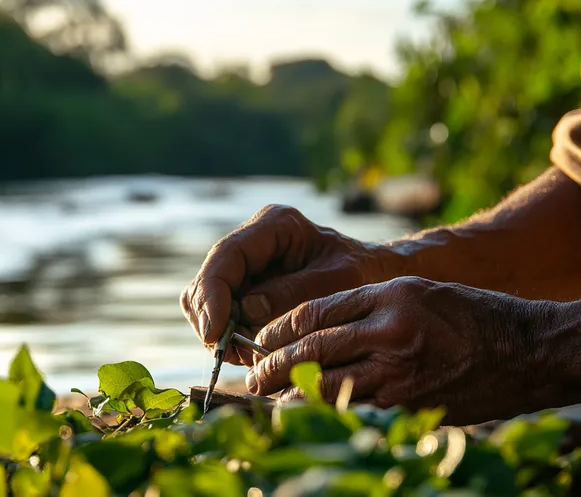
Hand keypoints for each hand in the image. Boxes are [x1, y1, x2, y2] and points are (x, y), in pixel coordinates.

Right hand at [180, 204, 395, 365]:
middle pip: (206, 279)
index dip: (212, 294)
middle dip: (213, 319)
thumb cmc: (364, 274)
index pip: (226, 256)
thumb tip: (248, 310)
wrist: (376, 276)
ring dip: (220, 332)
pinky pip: (220, 315)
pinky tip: (251, 352)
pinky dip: (229, 337)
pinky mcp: (244, 289)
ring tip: (249, 355)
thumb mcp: (339, 281)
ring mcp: (246, 265)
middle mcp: (253, 240)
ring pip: (205, 300)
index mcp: (274, 224)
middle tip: (234, 354)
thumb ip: (295, 293)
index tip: (215, 332)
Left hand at [248, 276, 549, 424]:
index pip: (314, 313)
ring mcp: (400, 371)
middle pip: (314, 349)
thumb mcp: (415, 291)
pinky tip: (310, 410)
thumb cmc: (468, 314)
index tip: (260, 339)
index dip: (279, 328)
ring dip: (293, 392)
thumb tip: (315, 327)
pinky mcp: (411, 402)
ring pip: (329, 383)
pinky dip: (328, 409)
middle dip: (274, 364)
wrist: (526, 349)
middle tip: (253, 376)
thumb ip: (366, 305)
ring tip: (269, 396)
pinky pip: (358, 406)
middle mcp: (389, 331)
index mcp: (387, 297)